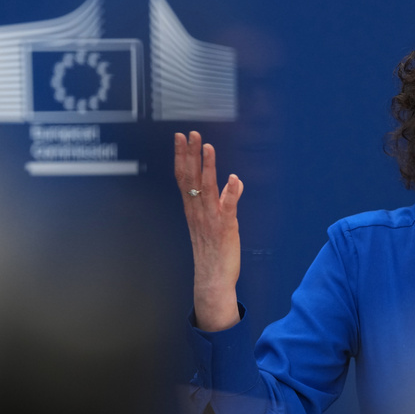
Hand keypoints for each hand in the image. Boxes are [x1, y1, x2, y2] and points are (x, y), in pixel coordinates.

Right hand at [174, 131, 244, 330]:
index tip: (180, 138)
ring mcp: (211, 219)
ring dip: (208, 167)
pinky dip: (230, 193)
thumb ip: (224, 201)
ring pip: (207, 188)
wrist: (212, 279)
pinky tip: (232, 178)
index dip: (182, 156)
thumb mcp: (217, 223)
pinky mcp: (225, 228)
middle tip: (190, 134)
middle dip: (190, 154)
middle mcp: (198, 211)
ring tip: (208, 147)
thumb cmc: (213, 252)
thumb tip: (234, 183)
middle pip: (191, 178)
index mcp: (193, 209)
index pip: (184, 177)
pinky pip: (227, 208)